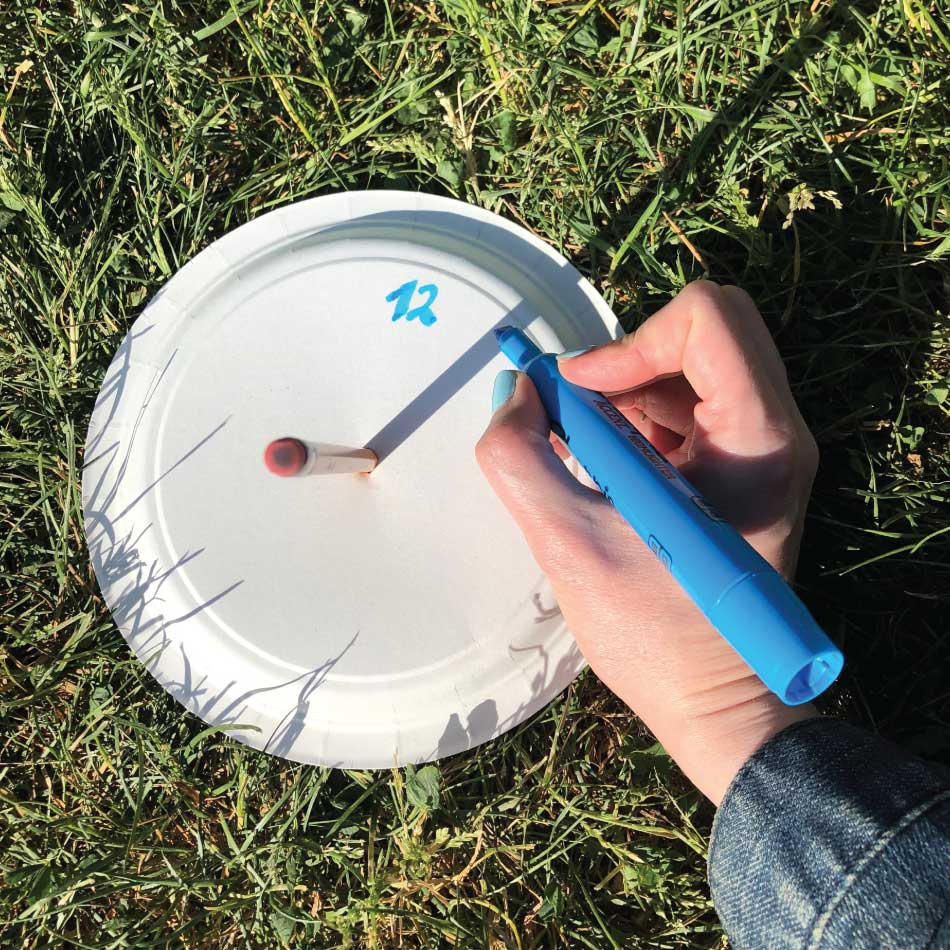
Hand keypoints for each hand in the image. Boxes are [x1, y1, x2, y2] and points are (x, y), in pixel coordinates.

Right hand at [476, 281, 820, 802]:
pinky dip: (637, 414)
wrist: (718, 705)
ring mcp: (763, 446)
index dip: (628, 342)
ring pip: (692, 361)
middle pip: (706, 326)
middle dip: (627, 357)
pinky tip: (607, 464)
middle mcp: (776, 429)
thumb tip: (514, 393)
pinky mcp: (742, 464)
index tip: (578, 395)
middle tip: (579, 411)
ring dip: (627, 389)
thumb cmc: (656, 638)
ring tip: (585, 451)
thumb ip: (518, 458)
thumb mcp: (568, 545)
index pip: (705, 319)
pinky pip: (689, 401)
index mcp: (758, 439)